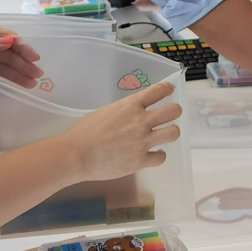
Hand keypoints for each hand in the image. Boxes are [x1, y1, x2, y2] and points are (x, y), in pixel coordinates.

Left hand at [0, 22, 43, 88]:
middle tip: (38, 75)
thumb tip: (12, 41)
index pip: (8, 39)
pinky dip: (2, 82)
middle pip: (8, 54)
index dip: (23, 48)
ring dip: (17, 74)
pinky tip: (13, 88)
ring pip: (2, 67)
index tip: (34, 58)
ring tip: (31, 84)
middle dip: (24, 64)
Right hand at [63, 81, 183, 183]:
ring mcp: (142, 141)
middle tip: (170, 115)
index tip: (169, 91)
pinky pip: (161, 157)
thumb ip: (124, 111)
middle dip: (175, 111)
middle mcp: (141, 121)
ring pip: (173, 133)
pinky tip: (152, 155)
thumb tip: (133, 113)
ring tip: (164, 135)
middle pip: (173, 111)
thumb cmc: (84, 131)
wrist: (76, 154)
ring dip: (171, 132)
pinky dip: (158, 155)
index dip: (167, 89)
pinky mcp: (140, 161)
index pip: (159, 90)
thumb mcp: (107, 111)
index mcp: (131, 105)